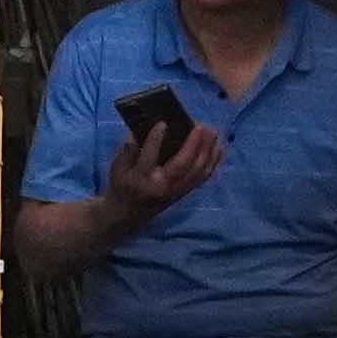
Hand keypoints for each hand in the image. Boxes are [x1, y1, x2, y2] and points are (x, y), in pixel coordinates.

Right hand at [103, 116, 222, 224]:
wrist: (128, 214)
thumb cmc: (122, 185)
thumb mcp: (117, 168)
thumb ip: (127, 151)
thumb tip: (138, 131)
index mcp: (141, 178)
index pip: (149, 157)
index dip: (156, 140)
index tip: (163, 123)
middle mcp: (162, 186)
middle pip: (182, 165)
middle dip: (194, 145)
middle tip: (201, 126)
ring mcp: (176, 190)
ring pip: (196, 172)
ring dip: (208, 151)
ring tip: (214, 133)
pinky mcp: (184, 193)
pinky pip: (202, 178)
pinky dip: (213, 163)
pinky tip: (219, 149)